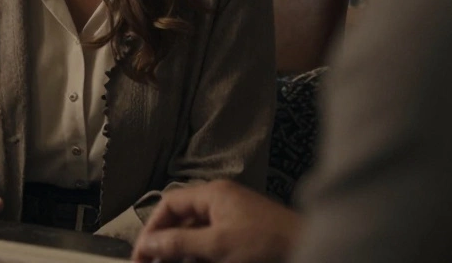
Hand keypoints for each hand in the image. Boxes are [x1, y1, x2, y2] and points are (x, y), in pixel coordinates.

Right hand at [131, 180, 299, 262]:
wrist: (309, 250)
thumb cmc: (267, 244)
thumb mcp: (216, 246)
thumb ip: (179, 243)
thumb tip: (149, 243)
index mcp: (213, 194)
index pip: (169, 205)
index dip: (152, 229)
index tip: (142, 255)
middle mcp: (221, 202)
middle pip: (182, 222)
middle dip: (167, 246)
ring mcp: (234, 219)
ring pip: (197, 236)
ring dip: (185, 255)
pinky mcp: (244, 236)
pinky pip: (214, 245)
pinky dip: (203, 257)